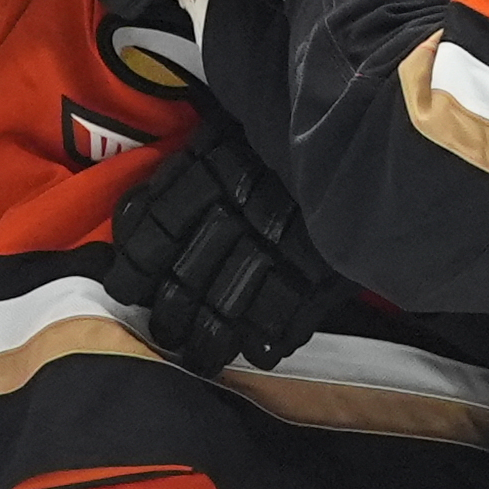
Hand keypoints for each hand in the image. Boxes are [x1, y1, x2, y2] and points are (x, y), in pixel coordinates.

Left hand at [108, 106, 352, 374]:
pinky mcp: (319, 271)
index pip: (154, 230)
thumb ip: (187, 170)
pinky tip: (259, 352)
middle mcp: (234, 214)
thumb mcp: (229, 129)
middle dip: (171, 317)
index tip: (124, 290)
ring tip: (203, 358)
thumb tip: (136, 219)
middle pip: (185, 281)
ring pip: (227, 311)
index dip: (133, 268)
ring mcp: (276, 248)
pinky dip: (268, 342)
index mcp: (209, 172)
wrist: (363, 134)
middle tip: (167, 333)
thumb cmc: (286, 131)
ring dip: (211, 341)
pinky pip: (284, 319)